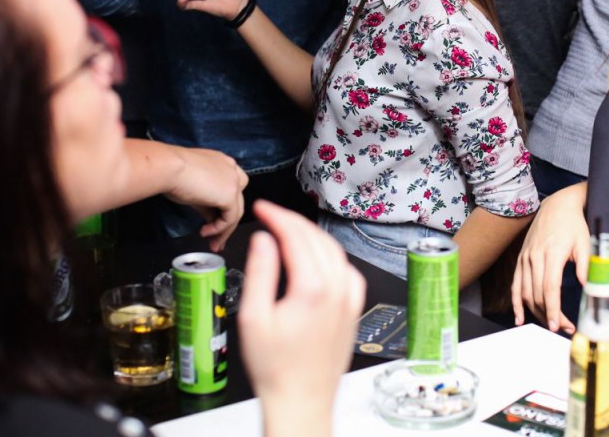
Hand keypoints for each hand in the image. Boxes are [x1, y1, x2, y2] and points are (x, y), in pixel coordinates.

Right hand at [161, 146, 247, 251]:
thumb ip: (207, 204)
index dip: (224, 207)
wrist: (170, 167)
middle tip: (217, 239)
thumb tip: (211, 220)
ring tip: (212, 243)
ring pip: (236, 212)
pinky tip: (205, 232)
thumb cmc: (172, 172)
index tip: (215, 221)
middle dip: (227, 223)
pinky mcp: (230, 195)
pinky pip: (230, 218)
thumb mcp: (194, 190)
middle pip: (236, 201)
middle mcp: (231, 170)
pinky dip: (218, 229)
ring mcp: (233, 182)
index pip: (230, 188)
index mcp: (223, 164)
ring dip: (223, 231)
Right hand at [239, 201, 364, 436]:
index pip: (296, 236)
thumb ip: (261, 272)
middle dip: (292, 221)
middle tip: (271, 215)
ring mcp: (350, 300)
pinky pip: (347, 270)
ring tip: (289, 230)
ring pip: (334, 250)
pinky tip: (318, 257)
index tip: (263, 208)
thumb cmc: (276, 369)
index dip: (277, 216)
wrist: (301, 401)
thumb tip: (265, 240)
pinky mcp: (354, 309)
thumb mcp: (253, 318)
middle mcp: (337, 290)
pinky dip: (331, 255)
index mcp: (313, 289)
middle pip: (316, 238)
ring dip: (312, 234)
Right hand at [511, 182, 589, 333]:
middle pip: (538, 294)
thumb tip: (587, 287)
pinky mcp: (520, 260)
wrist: (556, 206)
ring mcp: (525, 259)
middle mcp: (535, 257)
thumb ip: (586, 265)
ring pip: (526, 293)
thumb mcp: (585, 242)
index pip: (550, 287)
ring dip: (536, 312)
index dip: (553, 308)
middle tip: (563, 328)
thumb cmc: (573, 225)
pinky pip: (515, 285)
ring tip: (550, 324)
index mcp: (552, 253)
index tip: (559, 325)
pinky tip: (519, 318)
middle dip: (549, 315)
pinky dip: (516, 303)